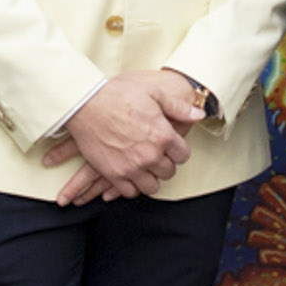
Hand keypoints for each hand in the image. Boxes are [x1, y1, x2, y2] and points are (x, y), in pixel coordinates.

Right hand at [42, 69, 199, 204]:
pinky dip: (131, 186)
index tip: (170, 146)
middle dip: (165, 163)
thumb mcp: (154, 94)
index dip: (178, 150)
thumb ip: (178, 107)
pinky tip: (130, 174)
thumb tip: (199, 114)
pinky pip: (130, 192)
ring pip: (152, 186)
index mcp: (163, 135)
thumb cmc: (119, 95)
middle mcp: (150, 155)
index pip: (183, 155)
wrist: (86, 103)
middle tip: (155, 154)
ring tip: (144, 166)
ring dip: (150, 177)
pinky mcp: (114, 174)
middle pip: (169, 172)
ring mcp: (132, 167)